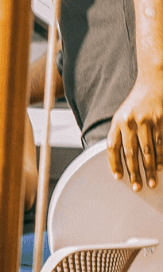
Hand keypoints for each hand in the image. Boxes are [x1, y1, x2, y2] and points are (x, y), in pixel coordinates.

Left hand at [108, 74, 162, 190]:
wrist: (152, 84)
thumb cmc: (135, 103)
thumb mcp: (121, 116)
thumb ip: (119, 133)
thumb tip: (118, 156)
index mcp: (117, 122)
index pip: (113, 147)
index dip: (115, 164)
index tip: (118, 177)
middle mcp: (131, 123)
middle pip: (131, 153)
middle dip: (134, 172)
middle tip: (137, 187)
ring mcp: (147, 122)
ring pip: (148, 151)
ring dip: (150, 169)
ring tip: (152, 182)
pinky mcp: (161, 122)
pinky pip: (161, 144)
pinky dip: (161, 158)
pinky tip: (161, 168)